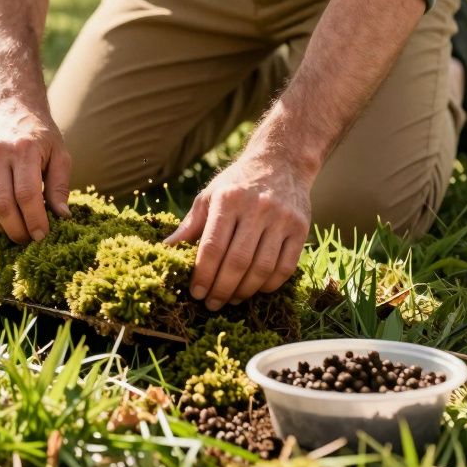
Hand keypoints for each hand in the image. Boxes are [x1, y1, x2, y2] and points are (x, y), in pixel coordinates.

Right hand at [0, 101, 72, 242]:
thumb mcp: (59, 153)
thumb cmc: (39, 135)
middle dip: (16, 230)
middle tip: (28, 239)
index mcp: (24, 148)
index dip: (34, 220)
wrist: (8, 106)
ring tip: (15, 232)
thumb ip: (60, 186)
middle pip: (2, 205)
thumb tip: (62, 217)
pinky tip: (1, 217)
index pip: (27, 194)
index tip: (42, 235)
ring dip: (0, 228)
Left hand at [164, 147, 312, 309]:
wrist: (282, 162)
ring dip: (244, 291)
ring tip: (231, 299)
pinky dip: (269, 284)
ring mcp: (282, 219)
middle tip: (211, 303)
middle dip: (221, 289)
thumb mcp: (210, 195)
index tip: (196, 292)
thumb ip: (190, 224)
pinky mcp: (301, 228)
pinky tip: (255, 289)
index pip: (213, 246)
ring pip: (262, 268)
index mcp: (229, 200)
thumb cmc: (238, 183)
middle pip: (238, 261)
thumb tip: (165, 248)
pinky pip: (285, 267)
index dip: (203, 274)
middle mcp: (258, 208)